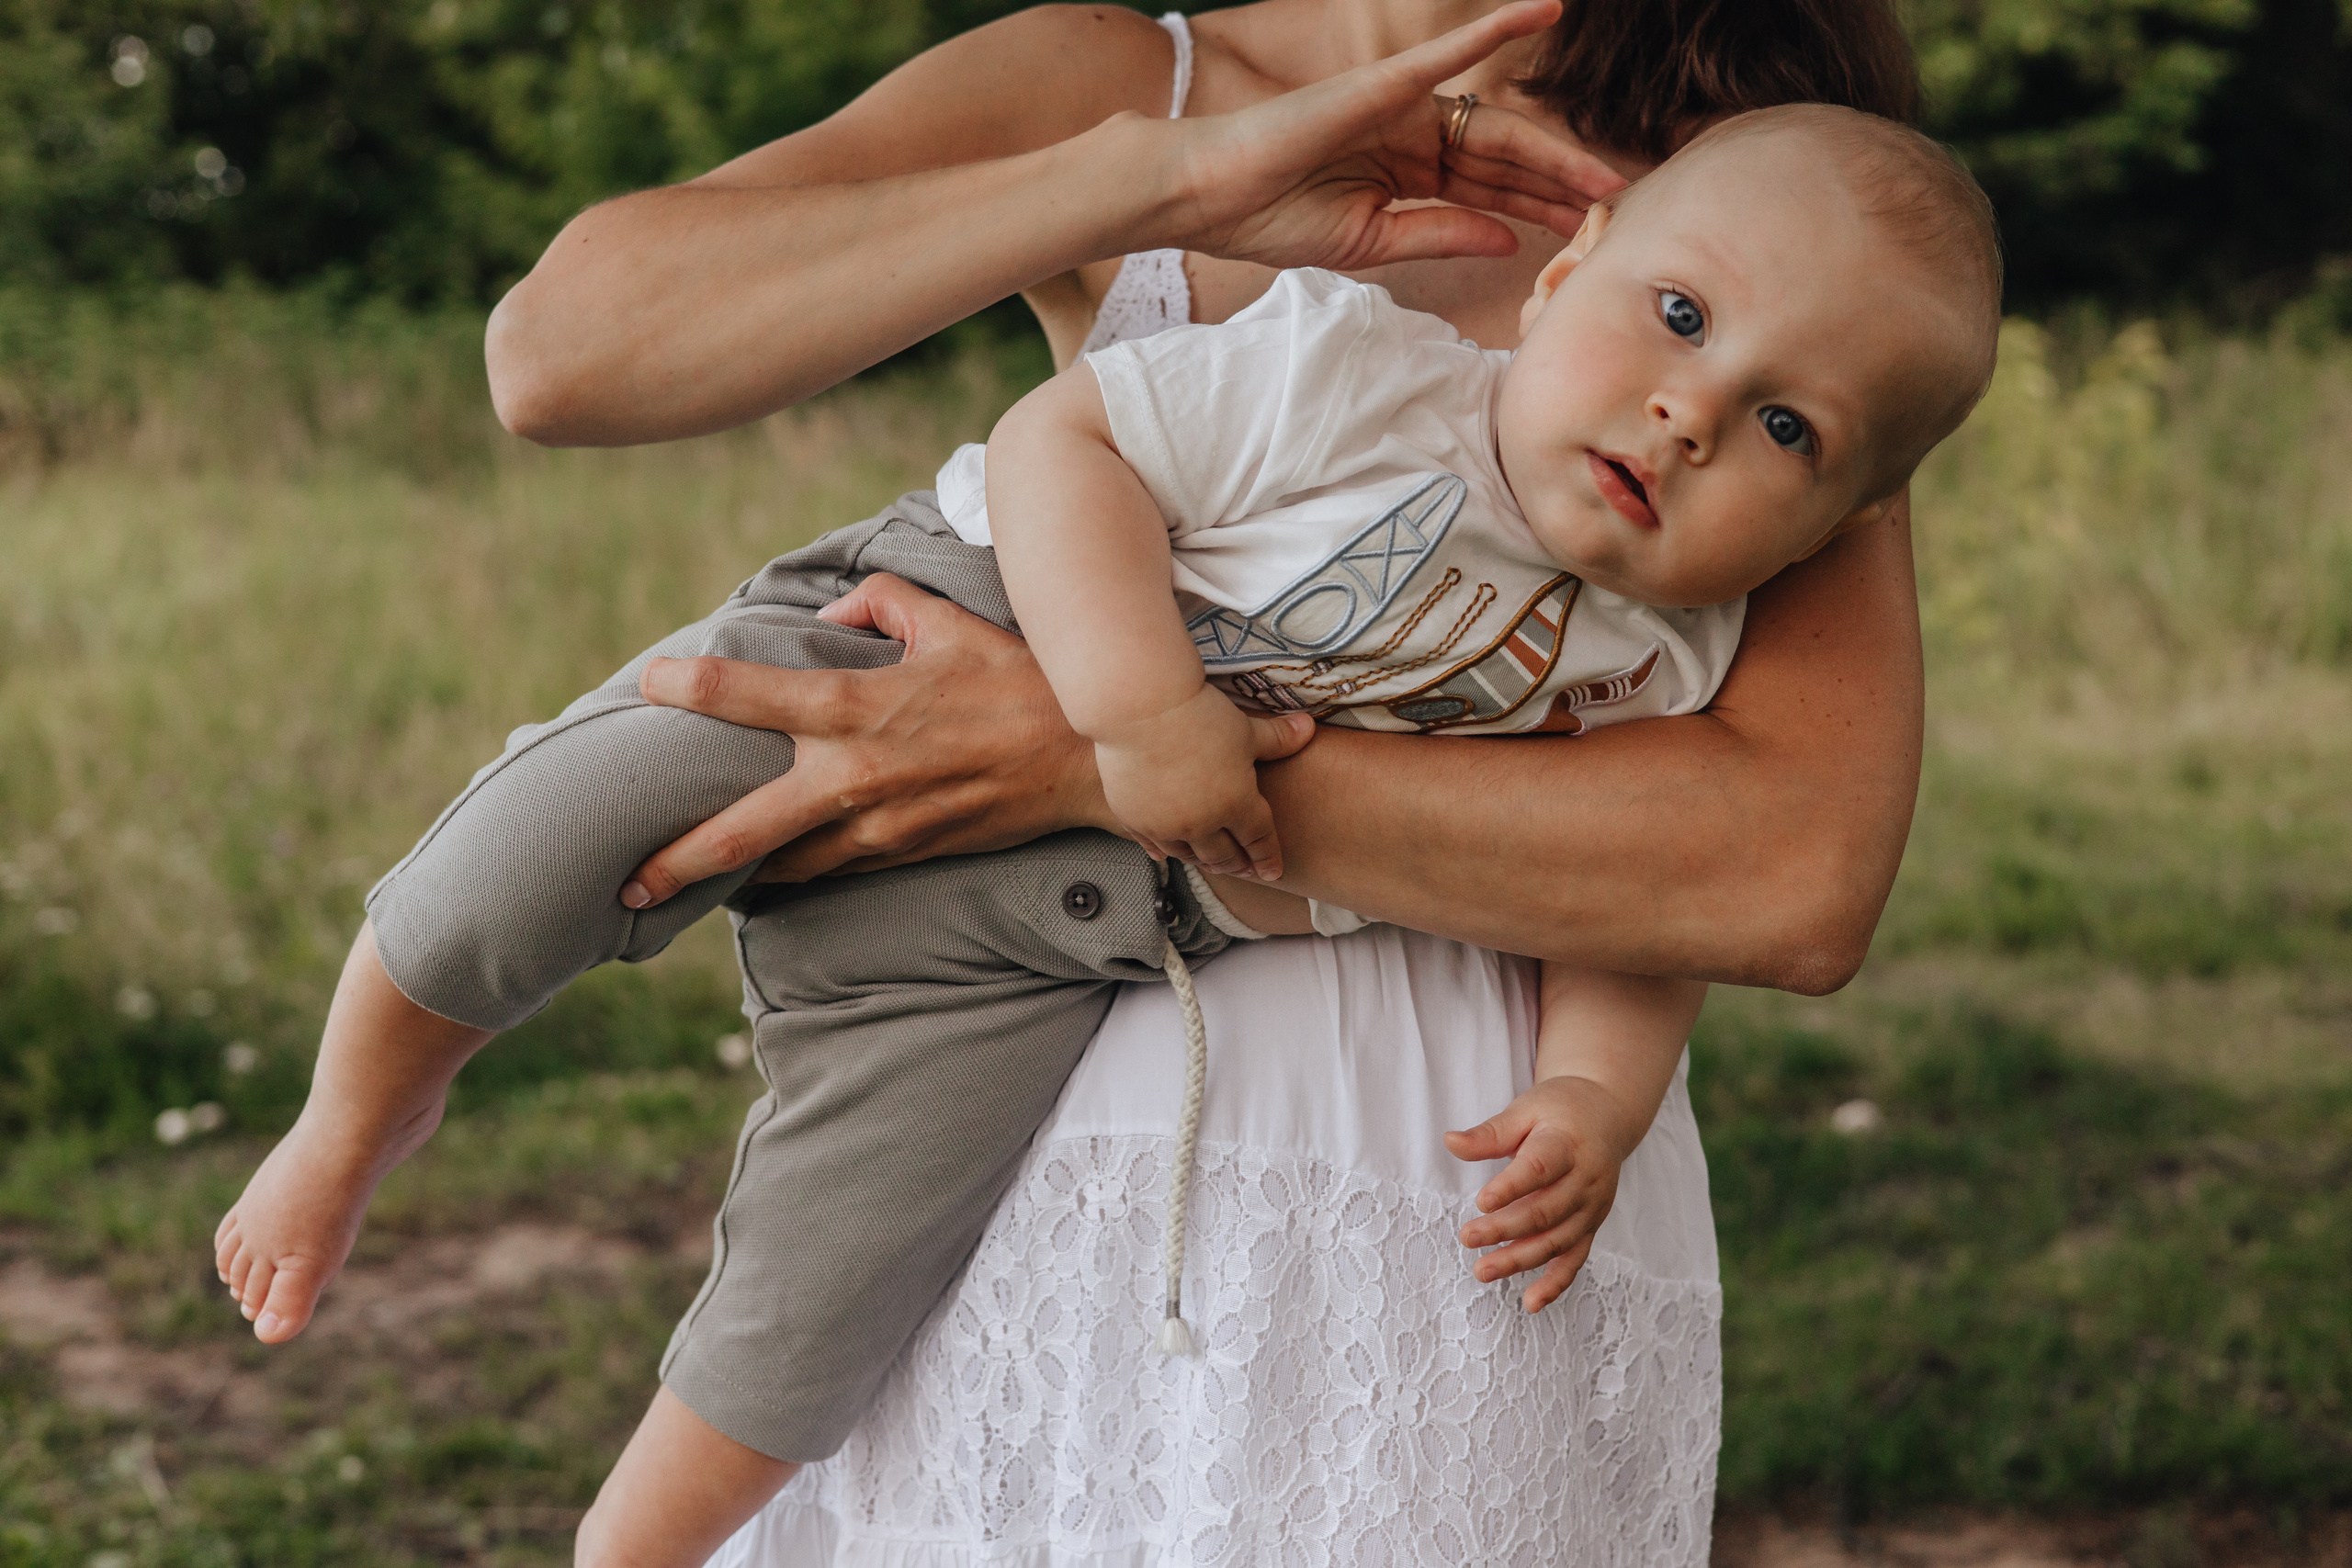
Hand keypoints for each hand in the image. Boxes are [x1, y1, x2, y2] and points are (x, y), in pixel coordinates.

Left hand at [617, 573, 1314, 903]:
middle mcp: (859, 777)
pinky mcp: (909, 854)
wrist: (1095, 763)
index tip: (649, 682)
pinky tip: (762, 880)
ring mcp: (883, 828)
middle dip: (678, 859)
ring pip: (786, 865)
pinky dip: (795, 874)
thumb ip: (882, 605)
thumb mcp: (952, 620)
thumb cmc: (1024, 681)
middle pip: (745, 830)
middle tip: (621, 883)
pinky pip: (835, 871)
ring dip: (731, 879)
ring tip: (673, 893)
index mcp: (860, 707)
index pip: (752, 695)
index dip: (692, 687)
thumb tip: (838, 615)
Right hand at [1094, 685, 1302, 879]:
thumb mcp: (1245, 729)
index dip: (1268, 858)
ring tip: (1209, 862)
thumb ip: (1278, 738)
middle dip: (1238, 865)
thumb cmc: (1198, 714)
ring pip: (1187, 854)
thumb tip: (1309, 728)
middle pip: (1224, 855)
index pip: (1258, 839)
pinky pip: (1151, 844)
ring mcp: (1164, 824)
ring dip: (1202, 861)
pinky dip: (1162, 852)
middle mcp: (1201, 823)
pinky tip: (1164, 855)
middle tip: (1244, 870)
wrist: (1139, 707)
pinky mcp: (1133, 817)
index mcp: (1236, 804)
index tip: (1272, 873)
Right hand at [1164, 0, 1624, 271]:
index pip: (1488, 193)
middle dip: (1559, 185)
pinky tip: (1545, 9)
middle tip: (1614, 203)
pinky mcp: (1388, 84)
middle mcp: (1413, 139)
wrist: (1214, 197)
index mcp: (1406, 179)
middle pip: (1503, 162)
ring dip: (1551, 149)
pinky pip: (1453, 51)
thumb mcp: (1372, 243)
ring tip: (1604, 171)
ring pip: (1495, 126)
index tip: (1584, 231)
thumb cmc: (1274, 220)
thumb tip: (1508, 239)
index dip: (1537, 209)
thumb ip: (1442, 234)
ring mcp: (1404, 108)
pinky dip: (1498, 27)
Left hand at [1443, 1075, 1642, 1312]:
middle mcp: (1585, 1179)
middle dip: (1505, 1229)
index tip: (1481, 1201)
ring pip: (1557, 1240)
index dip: (1512, 1187)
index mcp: (1567, 1144)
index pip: (1540, 1168)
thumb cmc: (1559, 1110)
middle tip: (1467, 1238)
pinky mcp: (1591, 1225)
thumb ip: (1490, 1133)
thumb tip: (1449, 1142)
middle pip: (1546, 1211)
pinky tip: (1530, 1303)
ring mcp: (1591, 1207)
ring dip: (1521, 1260)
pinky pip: (1575, 1259)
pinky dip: (1556, 1283)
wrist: (1607, 1115)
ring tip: (1482, 1271)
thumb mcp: (1526, 1109)